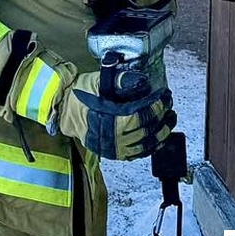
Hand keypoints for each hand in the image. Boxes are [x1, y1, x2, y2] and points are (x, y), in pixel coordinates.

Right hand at [51, 70, 176, 160]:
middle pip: (147, 129)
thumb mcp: (100, 81)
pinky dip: (152, 146)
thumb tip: (143, 81)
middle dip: (162, 116)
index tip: (165, 95)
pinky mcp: (115, 154)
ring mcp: (115, 149)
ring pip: (146, 144)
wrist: (65, 111)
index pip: (142, 113)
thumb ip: (122, 80)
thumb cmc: (82, 94)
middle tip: (170, 105)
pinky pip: (139, 154)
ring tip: (170, 120)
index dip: (156, 104)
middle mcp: (115, 137)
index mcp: (111, 119)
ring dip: (161, 133)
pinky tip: (159, 137)